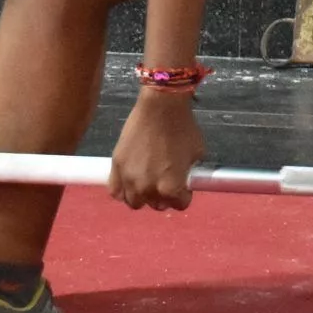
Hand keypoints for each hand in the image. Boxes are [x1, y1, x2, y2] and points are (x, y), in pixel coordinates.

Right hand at [109, 91, 204, 210]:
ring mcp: (129, 179)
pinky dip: (123, 189)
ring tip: (148, 181)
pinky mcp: (116, 167)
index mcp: (171, 188)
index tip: (184, 185)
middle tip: (166, 180)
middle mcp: (148, 189)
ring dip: (143, 195)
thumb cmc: (183, 128)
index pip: (179, 205)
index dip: (184, 195)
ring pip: (134, 202)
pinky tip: (130, 181)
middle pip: (156, 205)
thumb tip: (185, 180)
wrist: (161, 107)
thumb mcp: (197, 155)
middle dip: (164, 195)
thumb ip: (189, 174)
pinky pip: (115, 191)